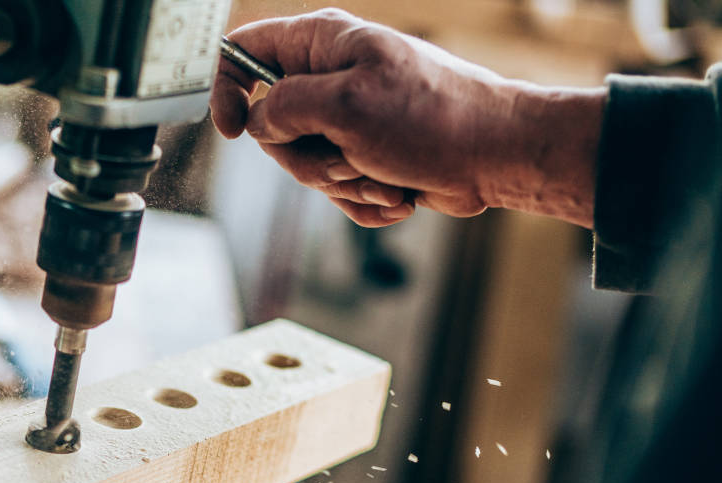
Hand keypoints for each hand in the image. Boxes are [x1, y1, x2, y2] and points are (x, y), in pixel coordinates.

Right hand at [212, 9, 602, 227]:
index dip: (226, 90)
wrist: (495, 156)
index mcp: (322, 44)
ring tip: (385, 173)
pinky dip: (363, 199)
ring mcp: (347, 120)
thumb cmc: (432, 119)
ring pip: (303, 166)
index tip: (233, 131)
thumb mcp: (345, 105)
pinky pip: (335, 189)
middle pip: (270, 127)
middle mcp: (329, 78)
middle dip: (304, 159)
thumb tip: (259, 122)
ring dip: (342, 183)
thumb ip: (284, 106)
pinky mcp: (364, 156)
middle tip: (345, 158)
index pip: (243, 51)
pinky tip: (398, 190)